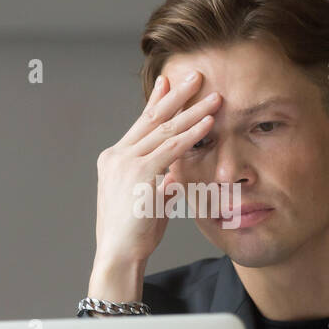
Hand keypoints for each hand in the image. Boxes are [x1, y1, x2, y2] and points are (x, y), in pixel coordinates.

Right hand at [90, 70, 220, 292]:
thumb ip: (159, 182)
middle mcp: (118, 156)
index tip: (169, 82)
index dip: (157, 101)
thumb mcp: (147, 200)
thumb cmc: (133, 233)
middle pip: (153, 118)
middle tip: (195, 75)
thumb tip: (174, 174)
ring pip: (166, 130)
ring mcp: (127, 163)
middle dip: (177, 95)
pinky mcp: (140, 175)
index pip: (141, 124)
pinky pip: (172, 149)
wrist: (118, 254)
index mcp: (114, 159)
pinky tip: (208, 124)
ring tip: (214, 97)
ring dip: (193, 112)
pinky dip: (192, 135)